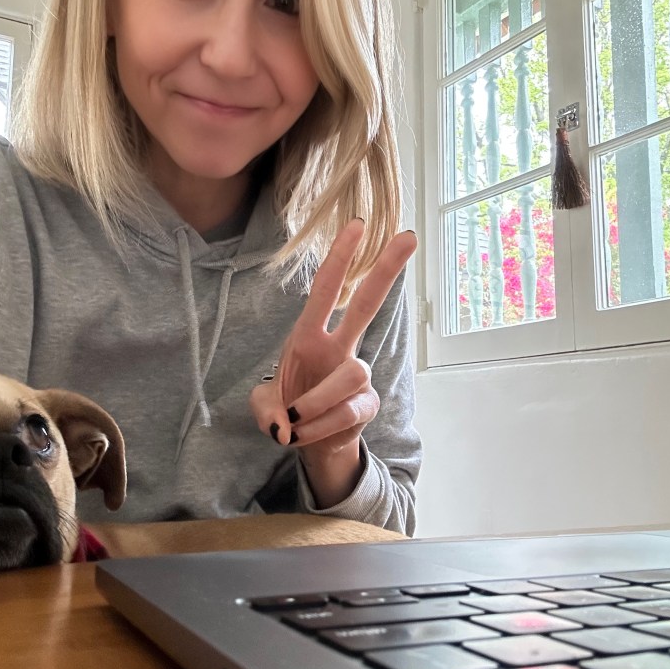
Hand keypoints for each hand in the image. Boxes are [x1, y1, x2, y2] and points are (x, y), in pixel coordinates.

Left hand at [250, 220, 416, 507]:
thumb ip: (265, 411)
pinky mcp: (366, 404)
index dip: (340, 258)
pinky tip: (302, 434)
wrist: (307, 442)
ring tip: (293, 422)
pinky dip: (317, 427)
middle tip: (408, 236)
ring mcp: (355, 374)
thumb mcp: (262, 409)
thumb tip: (284, 426)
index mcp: (309, 336)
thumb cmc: (285, 410)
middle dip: (386, 270)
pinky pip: (346, 411)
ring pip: (351, 372)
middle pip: (367, 303)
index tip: (358, 226)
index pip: (327, 289)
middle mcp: (337, 348)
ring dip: (315, 401)